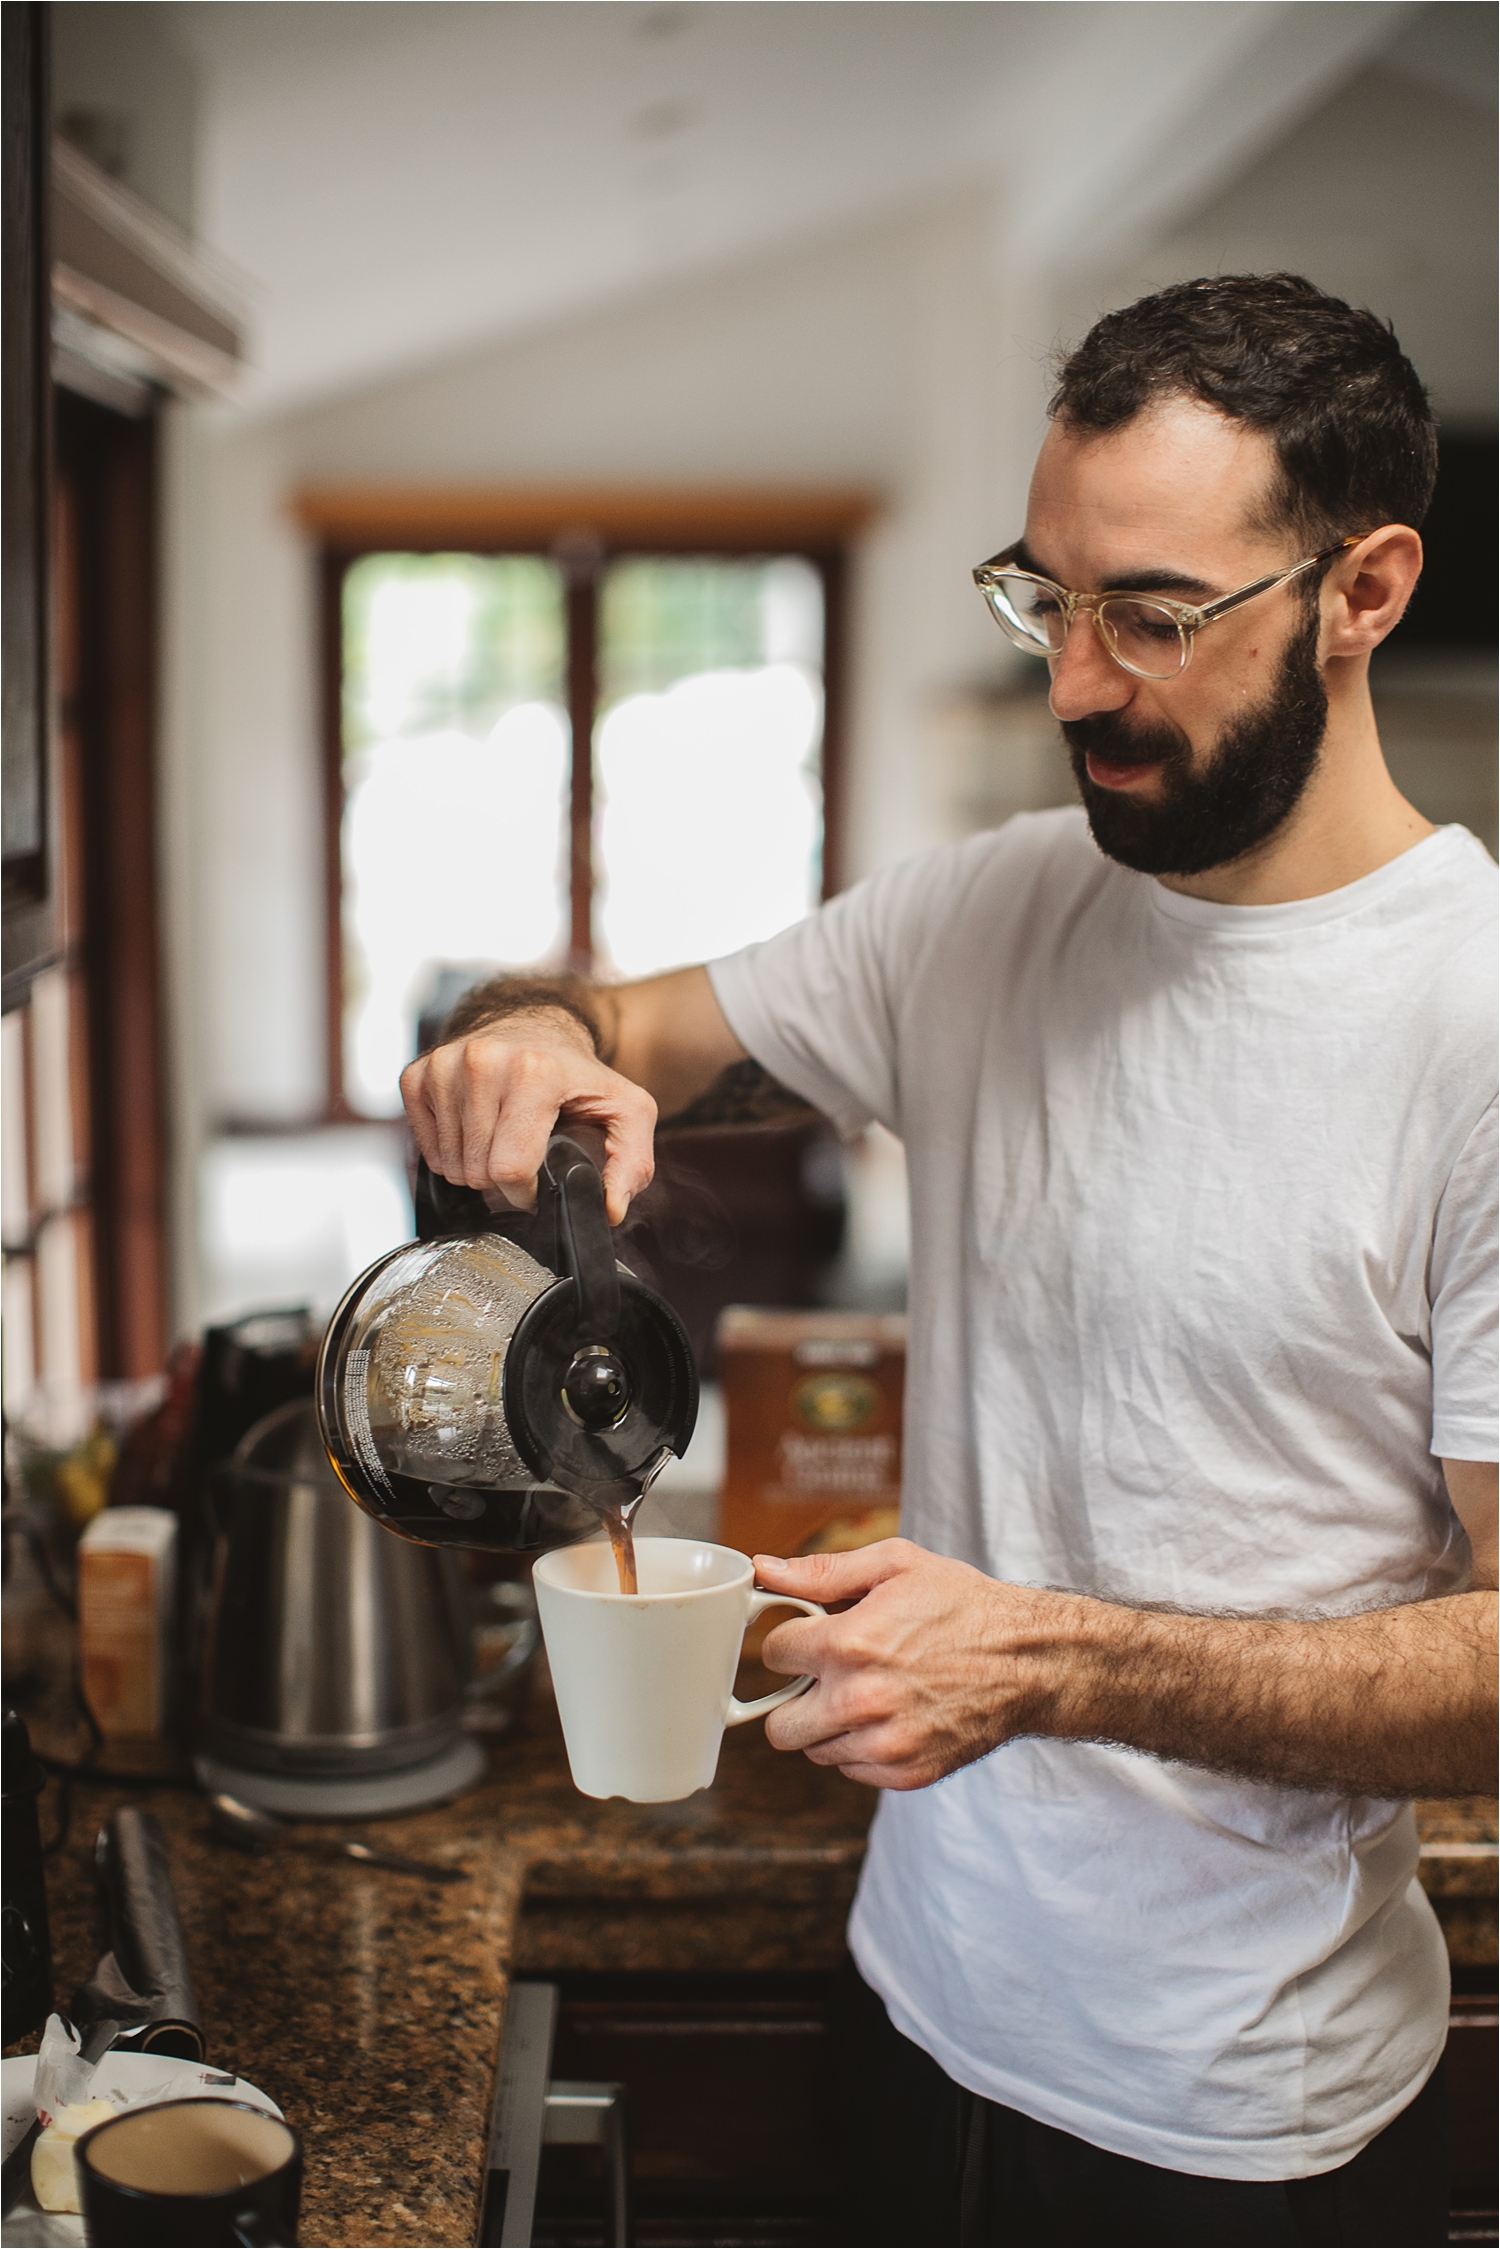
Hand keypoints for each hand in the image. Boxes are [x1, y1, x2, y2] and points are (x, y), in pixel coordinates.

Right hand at [400, 1010, 657, 1225]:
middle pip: (478, 1172)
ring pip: (450, 1165)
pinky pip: (426, 1149)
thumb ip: (633, 1163)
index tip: (542, 1179)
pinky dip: (452, 1151)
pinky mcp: (417, 1074)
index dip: (528, 1192)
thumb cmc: (576, 1075)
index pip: (510, 1168)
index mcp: (534, 1071)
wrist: (535, 1028)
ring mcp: (445, 1065)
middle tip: (524, 1152)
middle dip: (503, 1179)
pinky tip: (476, 1127)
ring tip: (502, 1137)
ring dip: (478, 1166)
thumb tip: (610, 1209)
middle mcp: (482, 1061)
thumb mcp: (627, 1111)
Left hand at [752, 1540, 1059, 1789]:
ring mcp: (883, 1744)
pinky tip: (891, 1715)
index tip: (810, 1638)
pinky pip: (851, 1769)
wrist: (1028, 1659)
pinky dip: (860, 1746)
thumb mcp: (895, 1565)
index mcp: (850, 1644)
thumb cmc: (961, 1605)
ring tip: (869, 1692)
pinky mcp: (905, 1773)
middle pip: (779, 1725)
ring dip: (829, 1724)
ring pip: (814, 1750)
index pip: (774, 1654)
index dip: (791, 1641)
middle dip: (795, 1696)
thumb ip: (822, 1571)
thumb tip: (765, 1570)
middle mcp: (860, 1701)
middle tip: (828, 1676)